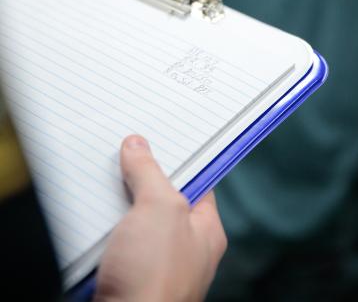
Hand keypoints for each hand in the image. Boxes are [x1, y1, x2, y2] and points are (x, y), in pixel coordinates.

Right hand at [95, 136, 226, 301]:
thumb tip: (137, 147)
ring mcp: (152, 264)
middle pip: (160, 198)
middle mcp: (182, 248)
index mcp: (204, 230)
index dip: (179, 159)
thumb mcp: (159, 208)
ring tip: (103, 186)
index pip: (197, 182)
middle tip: (123, 157)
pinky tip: (92, 220)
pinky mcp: (124, 277)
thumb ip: (150, 172)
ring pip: (133, 220)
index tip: (160, 138)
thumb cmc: (155, 279)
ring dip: (116, 206)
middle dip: (139, 180)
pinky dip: (101, 230)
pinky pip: (112, 241)